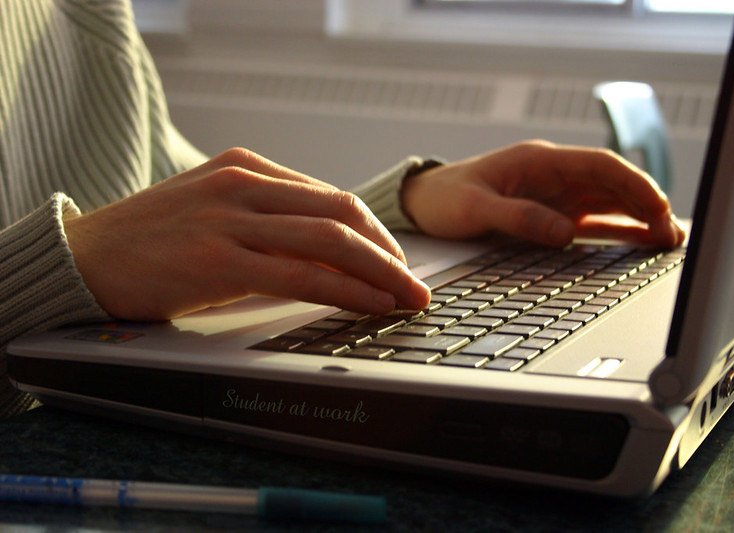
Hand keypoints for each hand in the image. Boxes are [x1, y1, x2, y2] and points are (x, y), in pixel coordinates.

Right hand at [65, 148, 430, 320]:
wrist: (84, 257)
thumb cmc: (152, 241)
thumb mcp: (216, 215)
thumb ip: (268, 223)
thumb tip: (328, 255)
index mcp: (247, 169)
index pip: (332, 196)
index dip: (375, 233)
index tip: (396, 261)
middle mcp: (245, 185)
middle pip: (343, 213)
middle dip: (390, 252)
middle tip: (415, 283)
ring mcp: (231, 219)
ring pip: (331, 240)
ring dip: (381, 272)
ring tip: (409, 298)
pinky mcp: (218, 258)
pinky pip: (301, 274)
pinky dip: (345, 289)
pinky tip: (372, 304)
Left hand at [401, 140, 684, 247]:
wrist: (426, 202)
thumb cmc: (446, 199)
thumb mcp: (476, 209)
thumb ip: (518, 218)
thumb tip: (565, 232)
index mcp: (540, 162)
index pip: (599, 165)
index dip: (632, 183)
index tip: (655, 206)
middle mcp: (555, 176)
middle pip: (612, 184)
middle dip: (646, 204)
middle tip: (671, 232)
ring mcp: (557, 196)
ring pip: (609, 203)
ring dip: (639, 218)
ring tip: (668, 239)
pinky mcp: (553, 216)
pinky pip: (593, 221)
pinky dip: (619, 229)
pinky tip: (641, 241)